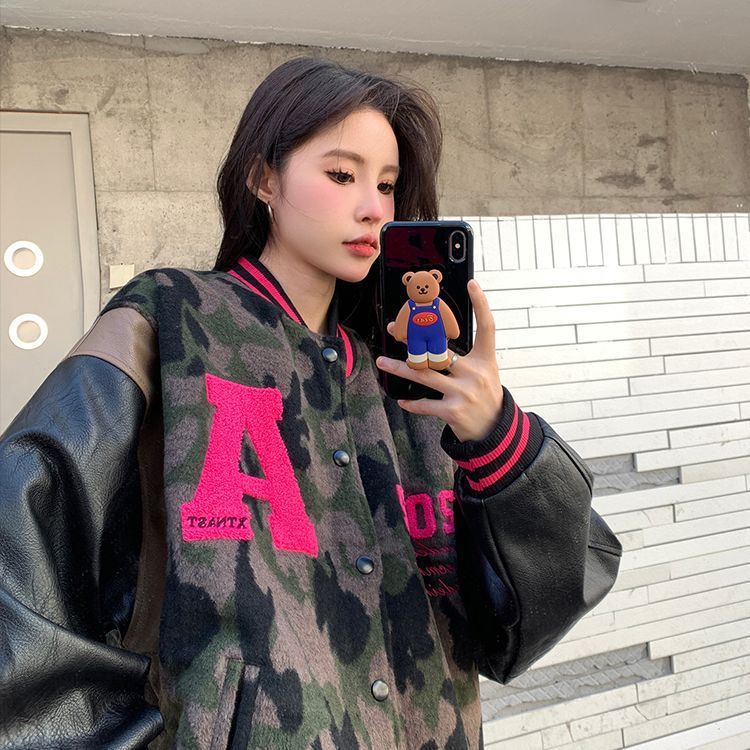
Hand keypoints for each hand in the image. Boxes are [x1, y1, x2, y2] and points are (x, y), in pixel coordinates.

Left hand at [376, 279, 502, 442]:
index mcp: (486, 360)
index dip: (481, 304)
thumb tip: (434, 339)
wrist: (494, 429)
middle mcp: (476, 373)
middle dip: (414, 340)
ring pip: (424, 375)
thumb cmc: (484, 394)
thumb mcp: (484, 372)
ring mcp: (463, 393)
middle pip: (439, 350)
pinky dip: (412, 403)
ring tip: (382, 361)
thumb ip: (464, 356)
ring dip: (399, 368)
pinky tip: (402, 400)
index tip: (472, 284)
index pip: (487, 326)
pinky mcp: (452, 411)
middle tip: (394, 329)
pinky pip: (425, 404)